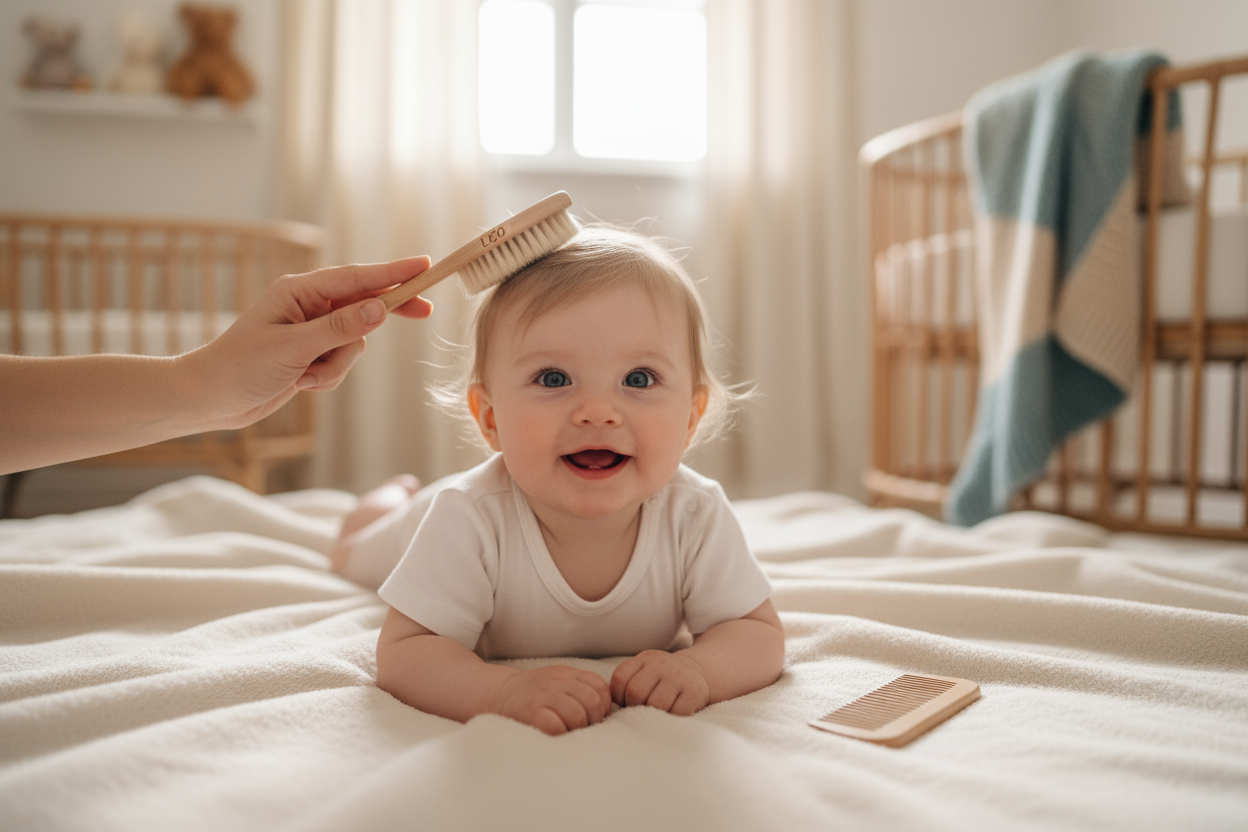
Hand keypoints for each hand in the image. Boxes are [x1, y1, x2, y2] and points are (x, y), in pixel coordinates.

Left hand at [183, 256, 432, 429]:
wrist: (211, 399)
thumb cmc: (240, 367)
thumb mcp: (293, 348)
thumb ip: (339, 328)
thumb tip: (380, 309)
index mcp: (299, 291)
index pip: (356, 278)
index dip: (393, 272)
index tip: (424, 266)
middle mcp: (309, 306)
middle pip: (363, 305)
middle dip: (386, 314)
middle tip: (425, 310)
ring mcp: (313, 331)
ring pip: (355, 342)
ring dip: (337, 365)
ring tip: (305, 377)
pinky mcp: (313, 354)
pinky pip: (343, 362)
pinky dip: (328, 377)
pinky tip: (301, 384)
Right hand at [494, 665, 611, 735]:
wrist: (497, 694)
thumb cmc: (534, 695)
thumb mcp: (558, 682)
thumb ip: (580, 689)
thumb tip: (604, 711)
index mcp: (567, 673)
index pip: (600, 687)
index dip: (602, 705)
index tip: (593, 716)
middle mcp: (557, 682)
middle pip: (592, 702)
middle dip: (591, 720)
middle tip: (581, 728)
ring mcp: (543, 696)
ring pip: (577, 715)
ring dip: (576, 728)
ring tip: (567, 731)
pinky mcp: (531, 712)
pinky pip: (556, 726)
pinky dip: (559, 733)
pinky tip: (554, 734)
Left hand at [610, 650, 711, 715]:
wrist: (698, 672)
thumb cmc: (663, 678)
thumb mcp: (644, 670)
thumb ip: (627, 682)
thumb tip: (609, 706)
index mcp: (645, 658)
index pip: (620, 678)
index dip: (619, 696)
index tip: (627, 702)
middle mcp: (661, 664)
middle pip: (635, 692)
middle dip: (636, 706)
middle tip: (643, 709)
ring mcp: (679, 676)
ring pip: (656, 704)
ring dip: (654, 714)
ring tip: (658, 711)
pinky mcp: (694, 691)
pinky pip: (677, 712)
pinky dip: (672, 718)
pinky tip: (674, 712)